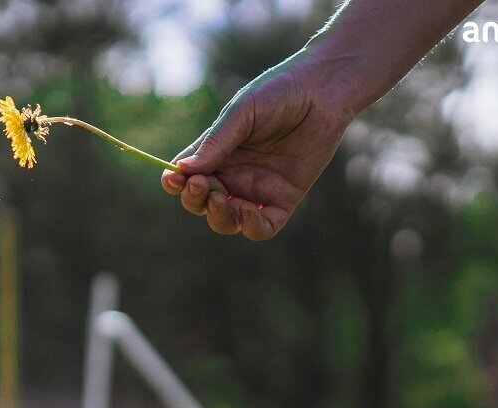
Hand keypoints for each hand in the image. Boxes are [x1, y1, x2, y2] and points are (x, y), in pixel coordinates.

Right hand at [161, 56, 355, 239]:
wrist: (324, 90)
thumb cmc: (279, 92)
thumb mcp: (242, 113)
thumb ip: (217, 142)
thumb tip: (183, 170)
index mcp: (217, 154)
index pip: (186, 178)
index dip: (175, 184)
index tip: (173, 180)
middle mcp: (233, 175)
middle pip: (202, 204)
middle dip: (195, 200)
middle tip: (202, 185)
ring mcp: (257, 189)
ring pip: (228, 221)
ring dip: (218, 217)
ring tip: (221, 200)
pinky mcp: (284, 199)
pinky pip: (263, 227)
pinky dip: (251, 227)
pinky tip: (247, 214)